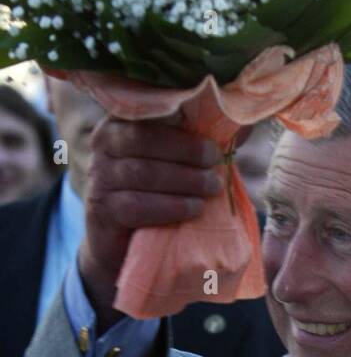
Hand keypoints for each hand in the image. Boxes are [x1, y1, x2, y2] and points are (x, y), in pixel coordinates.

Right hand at [79, 112, 223, 321]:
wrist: (124, 243)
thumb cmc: (159, 193)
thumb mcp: (179, 162)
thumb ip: (203, 140)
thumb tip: (245, 124)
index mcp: (123, 120)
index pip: (149, 112)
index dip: (183, 126)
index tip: (215, 143)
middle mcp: (105, 143)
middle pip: (143, 139)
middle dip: (186, 151)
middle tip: (216, 164)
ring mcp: (99, 176)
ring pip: (140, 172)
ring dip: (182, 180)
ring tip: (211, 188)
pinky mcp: (102, 209)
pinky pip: (134, 205)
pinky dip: (168, 207)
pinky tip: (191, 210)